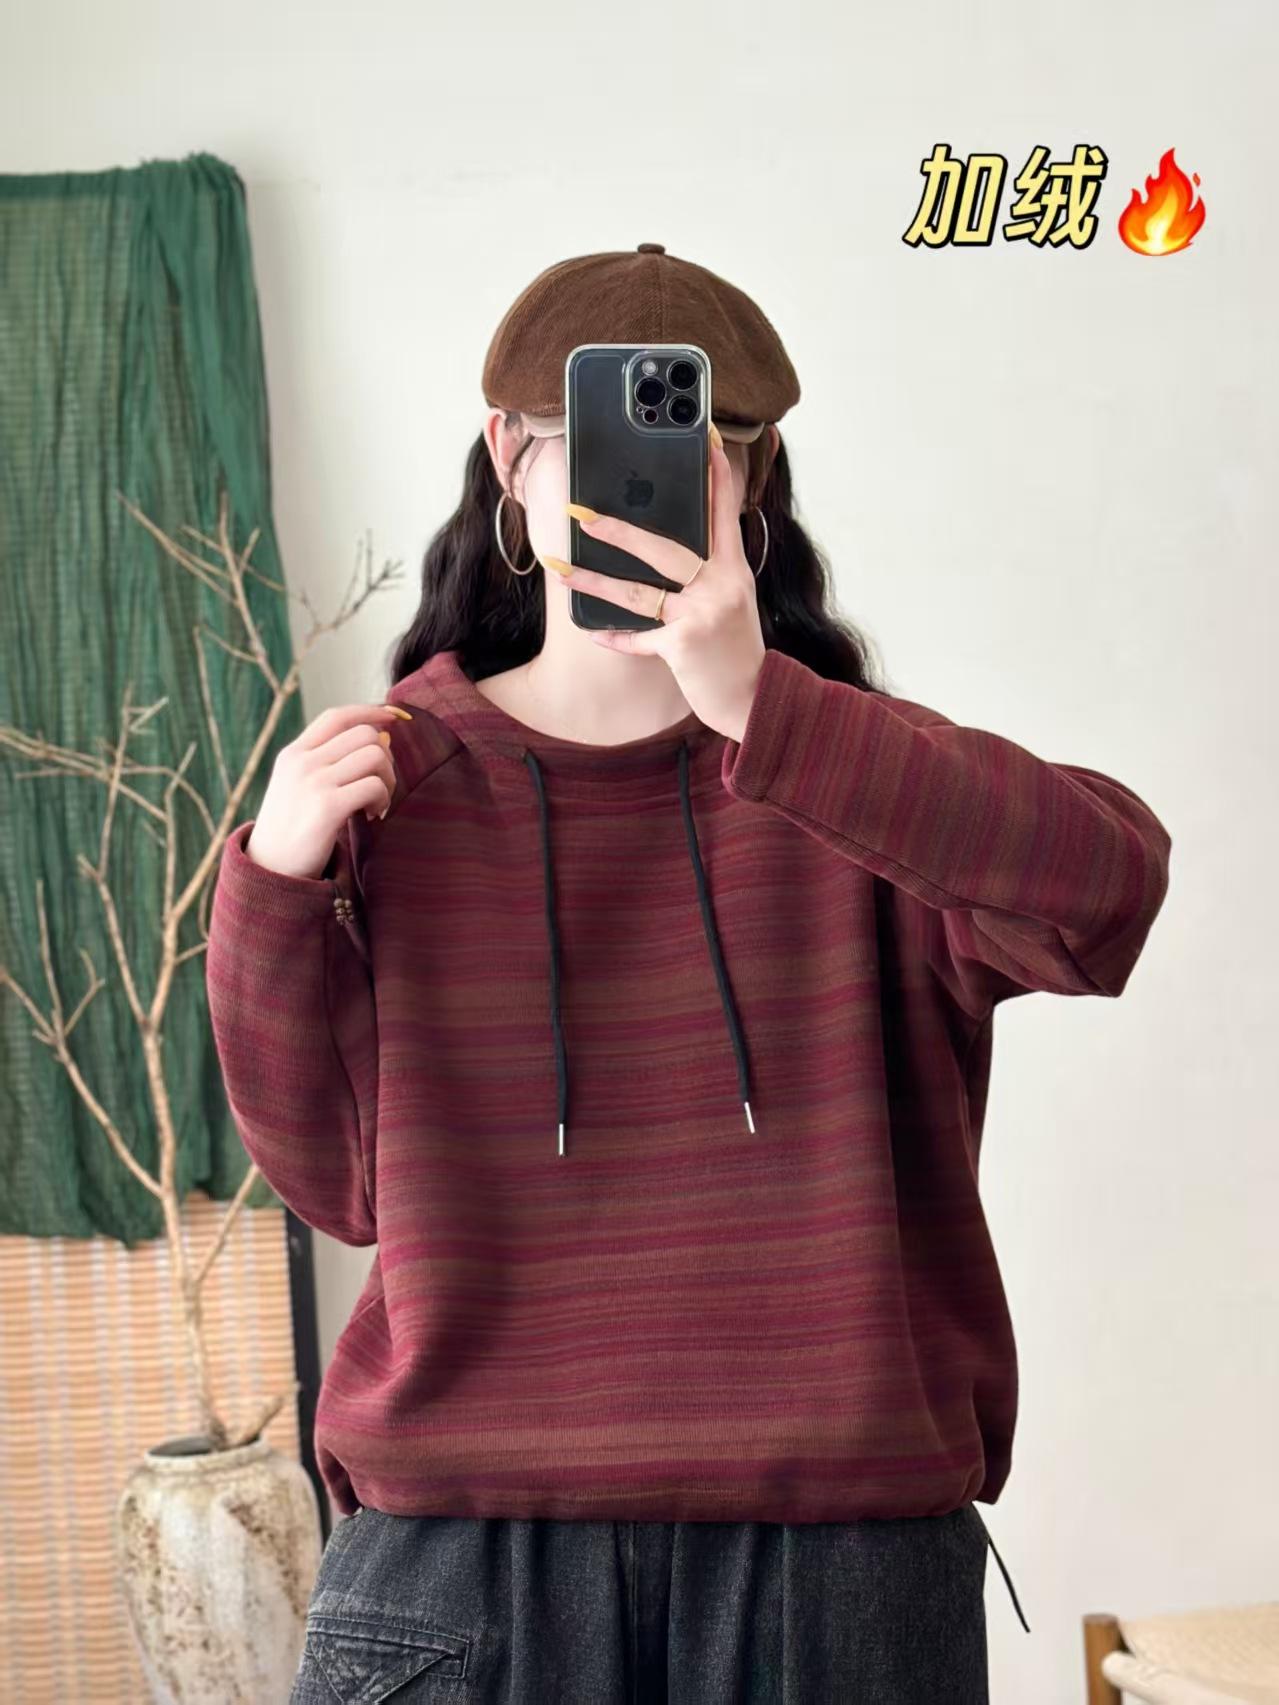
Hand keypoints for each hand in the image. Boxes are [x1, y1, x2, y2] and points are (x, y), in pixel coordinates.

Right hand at [245, 702, 407, 880]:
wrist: (270, 869)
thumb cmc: (293, 828)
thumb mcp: (299, 786)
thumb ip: (331, 762)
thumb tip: (384, 738)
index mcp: (294, 753)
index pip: (338, 716)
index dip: (370, 711)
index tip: (395, 718)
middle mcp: (302, 762)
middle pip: (365, 734)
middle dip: (386, 758)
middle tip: (380, 785)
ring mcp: (313, 783)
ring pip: (375, 755)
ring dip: (387, 780)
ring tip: (377, 803)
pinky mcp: (327, 807)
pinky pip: (374, 785)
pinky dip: (383, 800)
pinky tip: (372, 816)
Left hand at [559, 431, 764, 742]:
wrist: (755, 698)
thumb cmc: (736, 648)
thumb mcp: (734, 601)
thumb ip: (710, 573)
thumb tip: (667, 550)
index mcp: (733, 569)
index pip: (724, 513)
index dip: (716, 476)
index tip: (708, 439)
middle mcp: (720, 585)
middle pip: (663, 549)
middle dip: (619, 532)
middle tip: (583, 515)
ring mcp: (702, 615)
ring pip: (638, 593)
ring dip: (595, 582)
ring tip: (562, 569)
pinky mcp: (685, 645)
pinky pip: (639, 638)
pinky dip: (615, 637)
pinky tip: (591, 630)